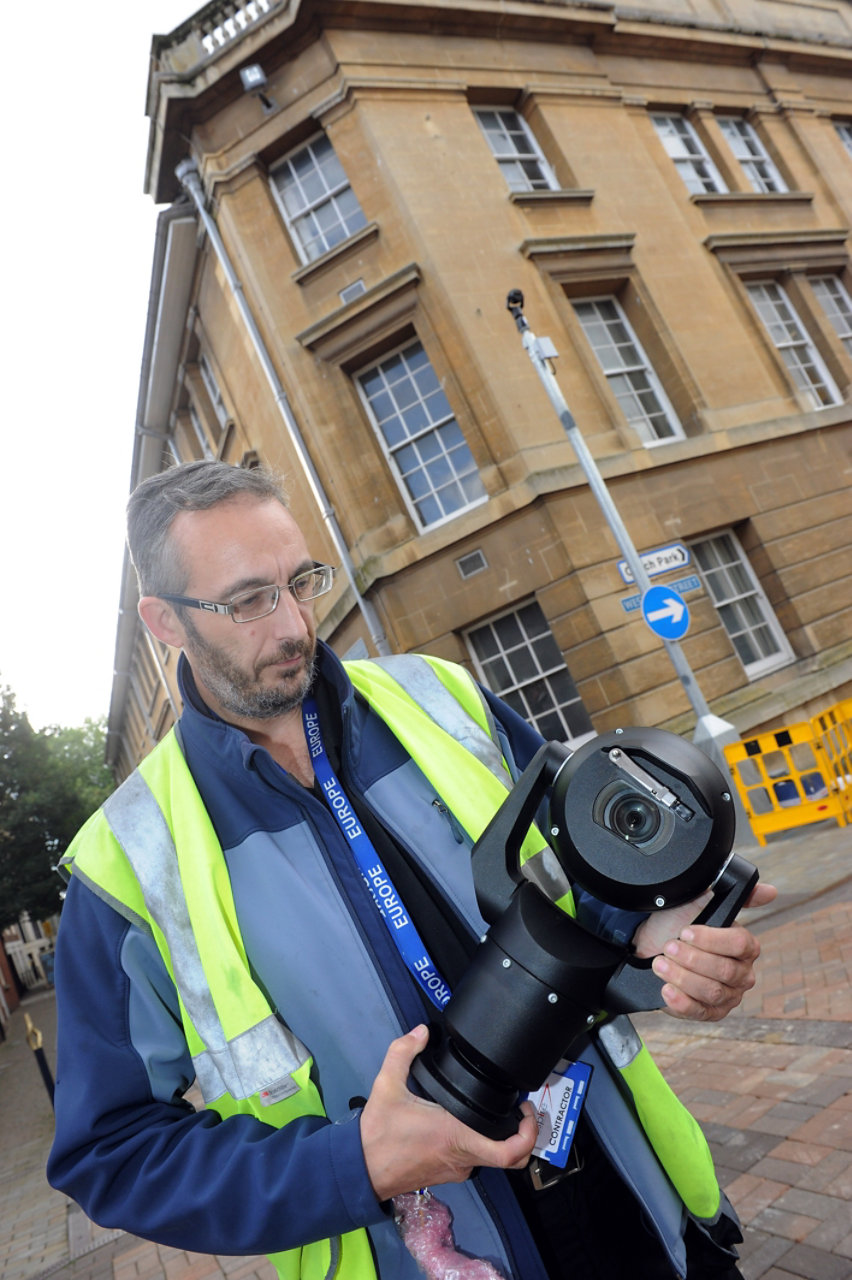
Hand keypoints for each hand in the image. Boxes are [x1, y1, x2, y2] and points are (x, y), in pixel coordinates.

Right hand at [360, 1025, 537, 1201]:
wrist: (360, 1170)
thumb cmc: (377, 1133)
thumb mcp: (386, 1085)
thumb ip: (403, 1052)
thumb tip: (421, 1031)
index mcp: (456, 1136)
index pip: (508, 1151)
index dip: (529, 1133)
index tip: (527, 1110)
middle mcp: (462, 1158)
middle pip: (510, 1158)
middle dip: (523, 1134)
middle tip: (519, 1108)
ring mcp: (456, 1170)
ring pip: (491, 1158)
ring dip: (500, 1138)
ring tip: (497, 1110)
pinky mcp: (447, 1174)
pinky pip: (474, 1160)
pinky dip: (480, 1143)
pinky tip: (470, 1122)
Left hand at [633, 882, 776, 1021]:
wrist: (654, 945)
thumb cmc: (681, 924)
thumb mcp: (704, 902)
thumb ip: (739, 896)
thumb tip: (770, 891)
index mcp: (745, 947)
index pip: (740, 944)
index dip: (711, 939)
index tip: (686, 931)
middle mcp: (742, 974)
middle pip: (724, 970)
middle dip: (692, 958)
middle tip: (669, 947)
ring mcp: (728, 996)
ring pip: (711, 991)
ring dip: (682, 976)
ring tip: (661, 963)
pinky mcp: (710, 1012)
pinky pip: (700, 1012)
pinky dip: (681, 1001)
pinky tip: (667, 988)